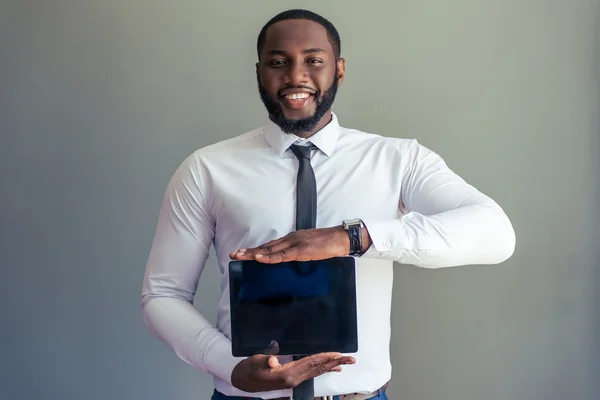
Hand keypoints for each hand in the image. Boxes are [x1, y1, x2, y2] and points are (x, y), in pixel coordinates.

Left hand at [229, 226, 350, 262]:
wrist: (340, 239)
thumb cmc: (328, 244)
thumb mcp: (310, 248)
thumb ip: (299, 253)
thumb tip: (291, 260)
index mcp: (292, 239)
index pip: (270, 245)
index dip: (256, 250)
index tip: (244, 253)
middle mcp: (290, 239)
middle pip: (266, 246)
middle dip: (249, 251)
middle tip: (234, 254)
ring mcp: (294, 244)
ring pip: (269, 250)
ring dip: (254, 254)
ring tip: (240, 256)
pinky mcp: (300, 250)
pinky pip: (281, 255)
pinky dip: (269, 257)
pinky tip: (259, 258)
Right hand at [231, 351, 354, 392]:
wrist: (244, 381)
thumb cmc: (249, 369)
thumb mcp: (254, 362)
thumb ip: (264, 360)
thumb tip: (274, 361)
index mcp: (287, 374)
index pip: (310, 364)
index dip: (324, 358)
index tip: (337, 354)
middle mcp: (295, 378)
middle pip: (318, 368)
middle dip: (335, 362)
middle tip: (351, 359)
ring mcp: (295, 380)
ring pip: (318, 371)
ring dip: (333, 366)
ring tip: (346, 362)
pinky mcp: (294, 378)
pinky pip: (313, 374)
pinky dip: (324, 370)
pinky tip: (333, 369)